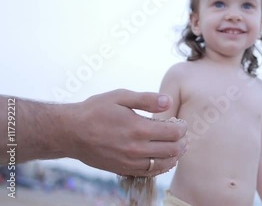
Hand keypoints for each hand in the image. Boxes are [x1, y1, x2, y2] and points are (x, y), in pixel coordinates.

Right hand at [64, 89, 187, 176]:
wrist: (70, 132)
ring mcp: (130, 162)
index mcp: (139, 129)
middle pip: (173, 150)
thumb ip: (147, 99)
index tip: (180, 122)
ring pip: (164, 164)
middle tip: (182, 134)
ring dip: (175, 155)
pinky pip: (150, 172)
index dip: (182, 127)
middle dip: (182, 141)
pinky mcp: (124, 170)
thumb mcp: (120, 97)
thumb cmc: (95, 111)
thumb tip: (168, 101)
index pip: (174, 133)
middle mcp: (136, 149)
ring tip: (177, 146)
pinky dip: (161, 166)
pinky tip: (163, 158)